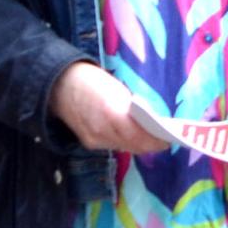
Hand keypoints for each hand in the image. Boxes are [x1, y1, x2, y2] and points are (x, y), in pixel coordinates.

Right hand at [49, 61, 164, 152]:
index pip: (142, 135)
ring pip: (125, 147)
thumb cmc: (91, 80)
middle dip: (152, 143)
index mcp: (112, 113)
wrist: (56, 85)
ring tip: (154, 139)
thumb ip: (133, 107)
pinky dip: (125, 142)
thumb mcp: (116, 89)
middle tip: (166, 139)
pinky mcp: (88, 143)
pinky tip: (133, 136)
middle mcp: (103, 131)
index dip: (158, 139)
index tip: (171, 136)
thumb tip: (153, 121)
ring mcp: (94, 140)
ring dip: (140, 144)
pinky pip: (113, 145)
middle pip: (136, 145)